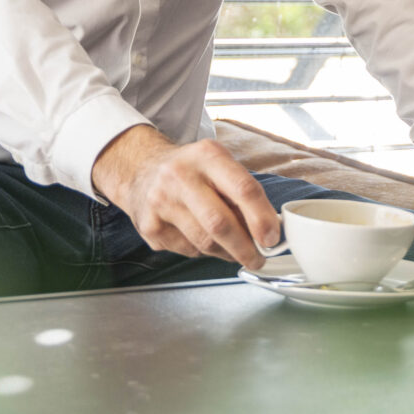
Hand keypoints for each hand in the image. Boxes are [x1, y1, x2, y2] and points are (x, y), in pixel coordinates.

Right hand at [91, 126, 281, 268]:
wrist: (141, 170)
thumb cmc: (191, 170)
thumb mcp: (219, 165)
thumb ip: (243, 192)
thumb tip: (269, 229)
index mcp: (207, 156)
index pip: (243, 189)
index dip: (261, 218)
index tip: (272, 238)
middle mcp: (180, 176)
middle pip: (220, 223)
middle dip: (245, 248)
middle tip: (258, 258)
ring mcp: (161, 202)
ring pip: (204, 241)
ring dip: (226, 252)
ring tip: (235, 251)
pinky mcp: (150, 226)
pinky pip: (187, 250)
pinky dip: (203, 251)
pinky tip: (204, 240)